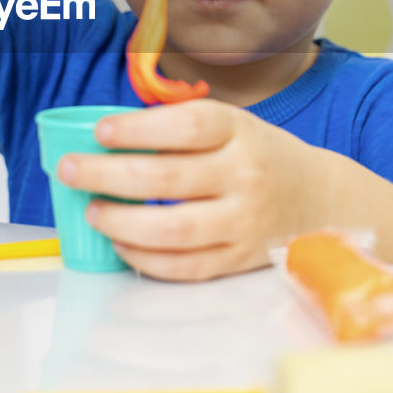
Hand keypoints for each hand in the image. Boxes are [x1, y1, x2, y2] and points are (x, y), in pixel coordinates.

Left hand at [57, 99, 329, 280]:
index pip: (187, 126)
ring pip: (173, 229)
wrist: (321, 200)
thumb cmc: (259, 155)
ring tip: (92, 211)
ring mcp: (244, 222)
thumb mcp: (234, 125)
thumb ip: (180, 129)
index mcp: (240, 131)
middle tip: (70, 170)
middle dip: (108, 175)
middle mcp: (245, 175)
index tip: (101, 132)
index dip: (140, 129)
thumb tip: (106, 138)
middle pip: (168, 179)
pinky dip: (146, 259)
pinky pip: (186, 267)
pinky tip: (121, 244)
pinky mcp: (240, 259)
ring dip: (122, 222)